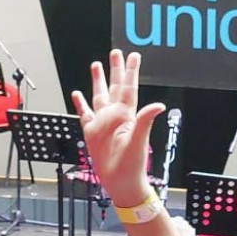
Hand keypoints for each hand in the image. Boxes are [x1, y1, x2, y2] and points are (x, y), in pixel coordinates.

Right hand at [71, 50, 164, 203]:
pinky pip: (85, 114)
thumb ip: (145, 120)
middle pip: (114, 87)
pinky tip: (77, 94)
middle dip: (115, 70)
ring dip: (98, 81)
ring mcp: (102, 123)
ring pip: (99, 96)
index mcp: (126, 115)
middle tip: (116, 53)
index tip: (133, 56)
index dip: (130, 72)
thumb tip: (159, 105)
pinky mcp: (92, 132)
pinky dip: (80, 103)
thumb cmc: (132, 165)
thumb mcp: (139, 141)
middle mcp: (114, 116)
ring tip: (96, 65)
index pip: (128, 88)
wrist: (120, 182)